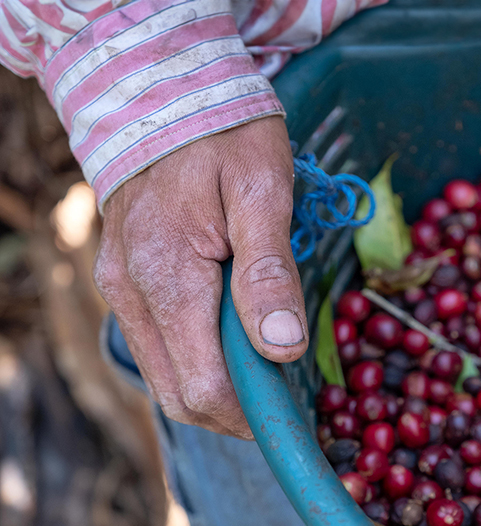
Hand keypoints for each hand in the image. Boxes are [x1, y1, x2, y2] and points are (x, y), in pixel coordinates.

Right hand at [94, 118, 306, 438]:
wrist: (164, 91)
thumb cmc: (223, 135)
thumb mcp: (263, 191)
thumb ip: (268, 273)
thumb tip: (283, 350)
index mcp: (166, 277)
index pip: (202, 386)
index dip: (250, 414)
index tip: (296, 413)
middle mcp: (130, 294)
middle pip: (179, 394)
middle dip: (236, 410)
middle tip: (289, 396)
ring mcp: (121, 290)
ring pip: (167, 374)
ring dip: (218, 387)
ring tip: (268, 368)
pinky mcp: (125, 282)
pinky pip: (161, 344)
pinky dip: (200, 359)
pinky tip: (236, 340)